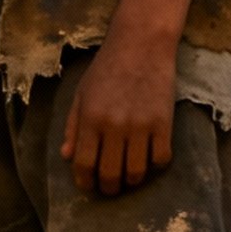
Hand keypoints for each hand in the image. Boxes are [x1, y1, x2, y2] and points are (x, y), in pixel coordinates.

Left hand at [62, 28, 175, 196]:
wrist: (141, 44)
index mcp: (90, 118)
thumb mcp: (81, 93)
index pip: (85, 164)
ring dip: (131, 181)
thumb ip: (73, 126)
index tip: (88, 186)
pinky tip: (149, 158)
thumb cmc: (106, 67)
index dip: (85, 181)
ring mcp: (141, 125)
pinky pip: (161, 158)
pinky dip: (154, 165)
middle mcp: (114, 125)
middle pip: (111, 174)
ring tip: (128, 177)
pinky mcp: (164, 123)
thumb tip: (67, 157)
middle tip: (109, 187)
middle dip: (108, 187)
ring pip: (137, 172)